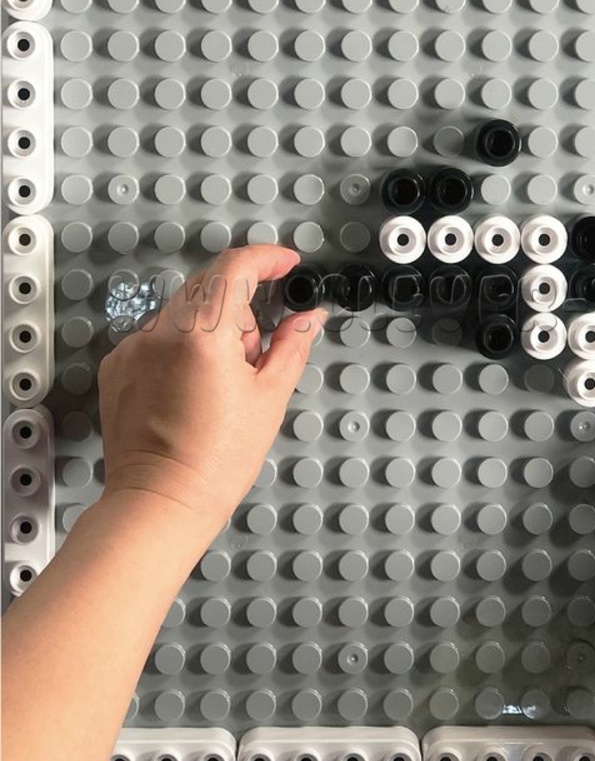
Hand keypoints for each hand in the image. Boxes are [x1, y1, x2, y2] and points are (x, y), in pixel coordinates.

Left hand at [97, 245, 325, 533]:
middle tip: (257, 353)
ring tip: (225, 380)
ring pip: (185, 311)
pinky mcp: (120, 366)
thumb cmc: (215, 462)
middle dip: (242, 307)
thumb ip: (292, 344)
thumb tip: (308, 316)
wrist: (161, 503)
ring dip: (213, 327)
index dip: (267, 258)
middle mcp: (160, 332)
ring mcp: (134, 348)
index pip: (235, 268)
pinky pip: (160, 335)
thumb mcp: (270, 397)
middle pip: (210, 286)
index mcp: (201, 335)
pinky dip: (185, 346)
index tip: (286, 264)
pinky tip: (195, 388)